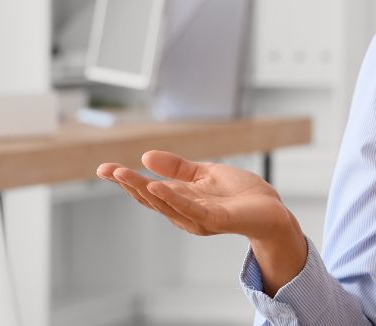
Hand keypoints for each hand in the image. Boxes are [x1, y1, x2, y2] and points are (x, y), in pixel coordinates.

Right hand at [97, 151, 306, 290]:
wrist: (271, 209)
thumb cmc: (240, 194)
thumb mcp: (204, 174)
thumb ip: (178, 168)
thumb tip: (146, 156)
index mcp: (181, 200)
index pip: (148, 190)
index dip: (126, 180)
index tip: (103, 168)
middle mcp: (184, 213)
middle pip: (151, 198)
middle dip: (128, 184)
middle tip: (108, 170)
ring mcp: (198, 218)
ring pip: (166, 204)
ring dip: (144, 190)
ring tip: (124, 175)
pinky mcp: (215, 219)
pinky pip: (191, 209)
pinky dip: (173, 198)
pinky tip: (157, 187)